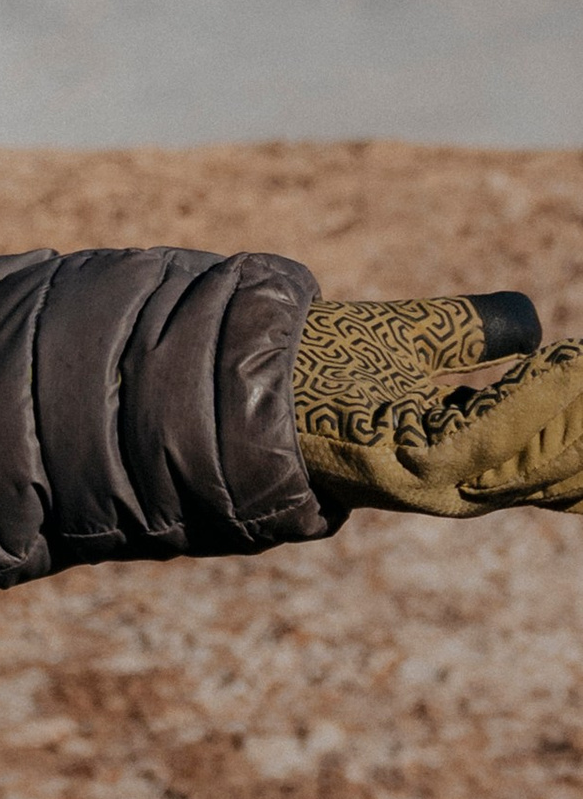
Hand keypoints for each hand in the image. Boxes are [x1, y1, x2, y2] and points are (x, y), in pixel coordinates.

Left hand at [294, 290, 582, 514]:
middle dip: (577, 432)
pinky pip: (477, 443)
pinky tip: (549, 379)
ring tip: (581, 381)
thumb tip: (531, 319)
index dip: (576, 418)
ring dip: (562, 423)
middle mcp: (451, 478)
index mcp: (458, 448)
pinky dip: (519, 413)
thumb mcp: (417, 334)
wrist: (248, 369)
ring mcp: (429, 479)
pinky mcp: (402, 465)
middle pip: (542, 463)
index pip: (541, 445)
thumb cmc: (321, 356)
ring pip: (521, 458)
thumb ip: (472, 331)